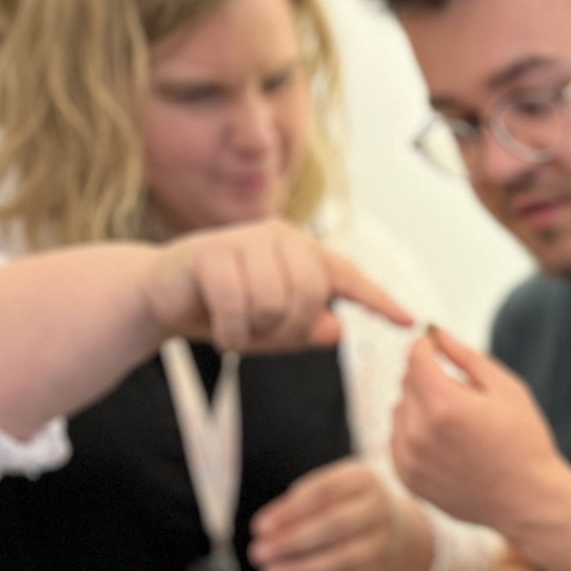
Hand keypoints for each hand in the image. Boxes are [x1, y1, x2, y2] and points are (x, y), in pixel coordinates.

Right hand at [144, 219, 412, 352]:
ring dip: (255, 331)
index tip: (410, 322)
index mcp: (303, 252)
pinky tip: (219, 330)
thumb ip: (308, 330)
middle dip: (285, 329)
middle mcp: (280, 237)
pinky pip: (239, 307)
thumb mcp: (274, 328)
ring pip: (275, 303)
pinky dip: (231, 332)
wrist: (161, 297)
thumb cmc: (226, 310)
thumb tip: (337, 327)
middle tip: (257, 333)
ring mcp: (245, 240)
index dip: (380, 301)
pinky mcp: (211, 253)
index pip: (349, 277)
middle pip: (310, 298)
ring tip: (236, 326)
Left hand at [249, 458, 432, 570]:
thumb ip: (294, 507)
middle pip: (335, 525)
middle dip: (292, 541)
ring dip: (301, 570)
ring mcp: (382, 541)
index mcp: (361, 479)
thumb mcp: (323, 493)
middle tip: (258, 554)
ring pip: (342, 559)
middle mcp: (378, 508)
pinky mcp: (377, 569)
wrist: (387, 526)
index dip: (289, 511)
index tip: (258, 528)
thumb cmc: (340, 504)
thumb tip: (264, 533)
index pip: (323, 493)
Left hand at [390, 326, 570, 532]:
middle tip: (464, 398)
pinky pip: (398, 441)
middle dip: (429, 380)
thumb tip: (435, 333)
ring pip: (399, 412)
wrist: (528, 500)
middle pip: (406, 383)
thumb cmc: (524, 441)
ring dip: (420, 409)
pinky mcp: (408, 479)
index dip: (427, 346)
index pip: (415, 357)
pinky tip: (447, 447)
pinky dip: (415, 437)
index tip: (438, 348)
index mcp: (445, 404)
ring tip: (456, 426)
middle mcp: (419, 432)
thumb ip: (466, 356)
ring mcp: (410, 459)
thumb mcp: (507, 389)